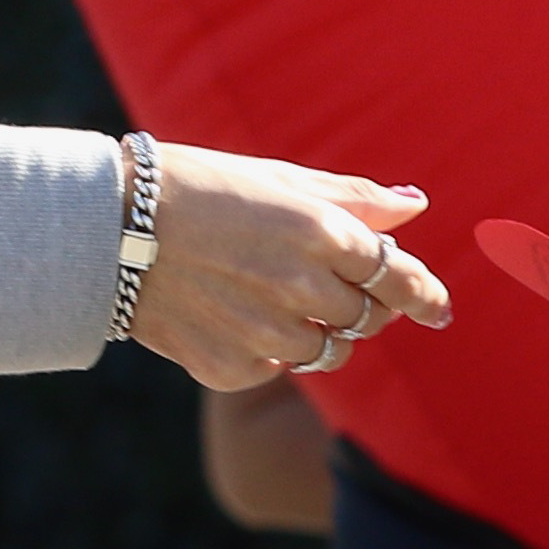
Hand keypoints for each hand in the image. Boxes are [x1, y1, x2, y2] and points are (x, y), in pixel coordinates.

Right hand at [124, 144, 454, 389]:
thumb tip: (418, 206)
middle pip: (368, 318)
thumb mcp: (278, 180)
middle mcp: (302, 286)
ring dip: (317, 332)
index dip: (425, 294)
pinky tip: (231, 317)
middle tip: (333, 288)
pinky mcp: (232, 368)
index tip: (440, 309)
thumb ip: (354, 198)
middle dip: (363, 306)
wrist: (108, 230)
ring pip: (328, 353)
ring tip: (276, 300)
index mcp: (321, 231)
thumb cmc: (199, 190)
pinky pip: (274, 369)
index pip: (399, 275)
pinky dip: (265, 351)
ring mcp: (266, 333)